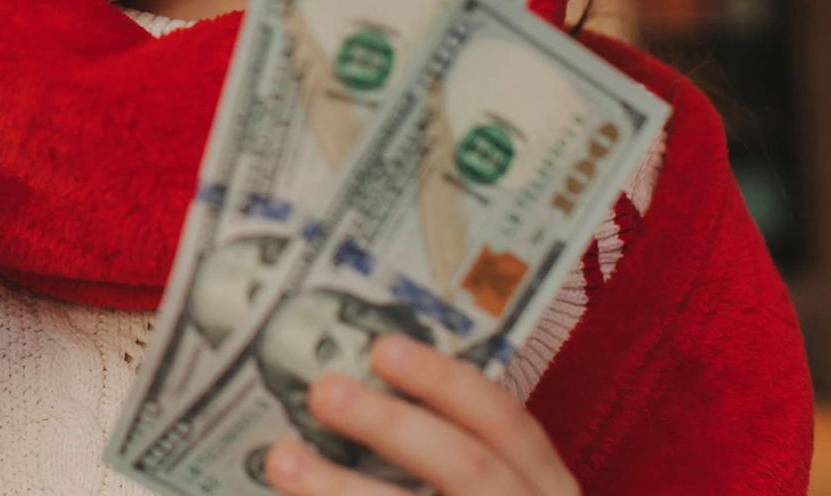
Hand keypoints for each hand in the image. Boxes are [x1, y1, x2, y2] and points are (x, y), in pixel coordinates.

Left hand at [263, 334, 578, 494]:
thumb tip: (356, 396)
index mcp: (548, 495)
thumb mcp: (500, 495)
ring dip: (344, 490)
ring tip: (282, 460)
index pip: (509, 427)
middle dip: (392, 426)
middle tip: (321, 391)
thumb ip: (448, 460)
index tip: (383, 349)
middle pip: (469, 468)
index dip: (448, 384)